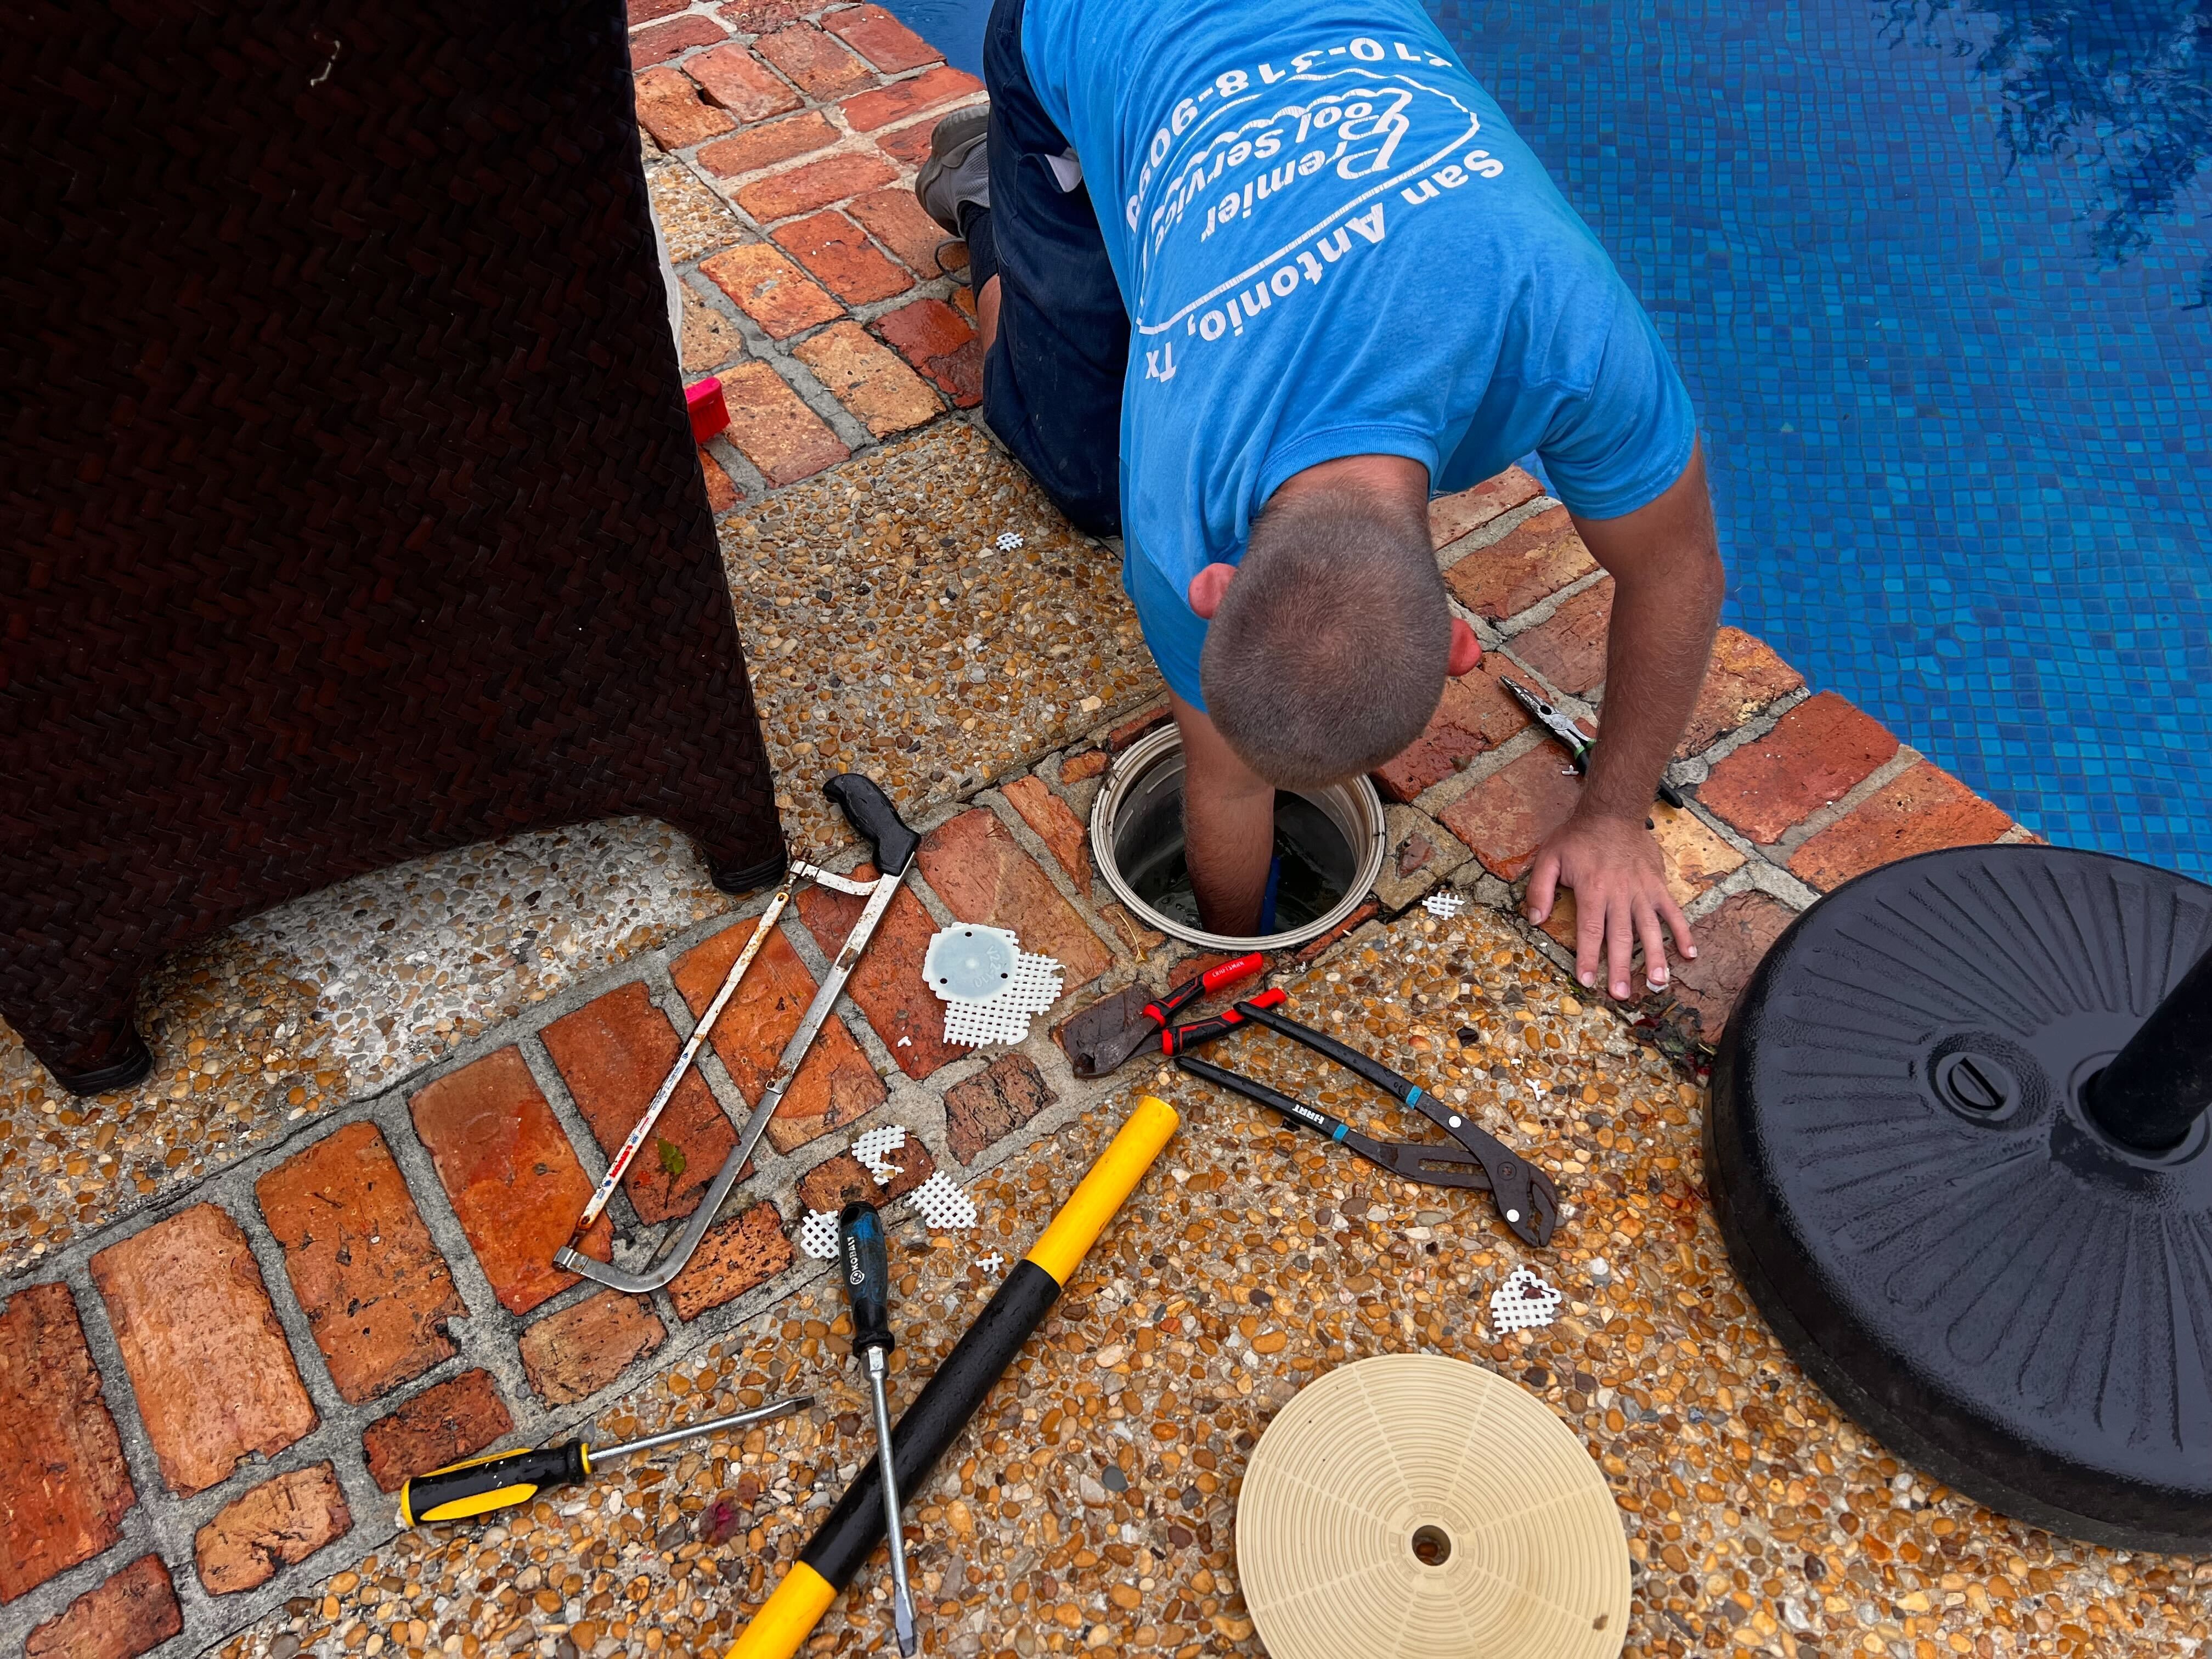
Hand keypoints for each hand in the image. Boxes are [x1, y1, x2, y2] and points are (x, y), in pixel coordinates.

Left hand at [1524, 810, 1697, 1000]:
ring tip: (1657, 983)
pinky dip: (1683, 932)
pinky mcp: (1658, 885)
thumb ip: (1539, 889)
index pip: (1590, 930)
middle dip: (1621, 967)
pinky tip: (1689, 954)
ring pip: (1650, 928)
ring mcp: (1642, 891)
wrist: (1613, 812)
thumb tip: (1534, 920)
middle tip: (1621, 994)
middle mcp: (1620, 894)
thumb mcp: (1549, 857)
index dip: (1588, 957)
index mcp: (1593, 889)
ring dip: (1655, 957)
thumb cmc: (1578, 837)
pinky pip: (1673, 911)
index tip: (1587, 981)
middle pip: (1621, 936)